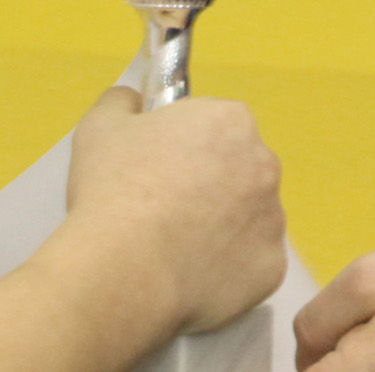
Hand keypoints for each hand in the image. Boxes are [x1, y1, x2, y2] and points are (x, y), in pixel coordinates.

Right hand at [64, 86, 284, 336]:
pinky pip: (250, 264)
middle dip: (211, 184)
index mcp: (231, 122)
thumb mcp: (101, 126)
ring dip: (222, 226)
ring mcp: (273, 221)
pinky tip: (190, 271)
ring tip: (174, 244)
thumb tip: (132, 102)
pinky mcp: (271, 270)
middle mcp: (264, 166)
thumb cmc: (113, 191)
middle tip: (165, 205)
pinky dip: (227, 268)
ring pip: (248, 218)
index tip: (161, 165)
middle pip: (239, 170)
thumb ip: (122, 102)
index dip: (186, 144)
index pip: (216, 125)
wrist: (123, 271)